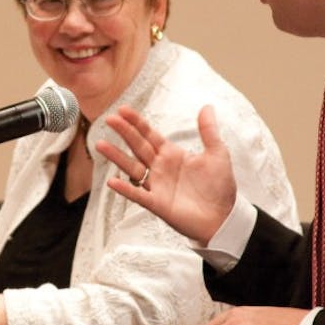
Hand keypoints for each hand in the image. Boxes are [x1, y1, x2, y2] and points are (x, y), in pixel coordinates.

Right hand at [96, 104, 236, 244]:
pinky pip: (137, 195)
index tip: (122, 110)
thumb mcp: (217, 154)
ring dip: (116, 157)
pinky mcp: (157, 203)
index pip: (149, 134)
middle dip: (124, 132)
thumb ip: (209, 131)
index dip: (136, 122)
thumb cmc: (219, 187)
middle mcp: (160, 167)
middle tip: (109, 119)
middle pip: (138, 146)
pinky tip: (112, 181)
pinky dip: (125, 189)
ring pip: (132, 167)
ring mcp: (156, 185)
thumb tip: (207, 107)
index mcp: (172, 154)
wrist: (224, 217)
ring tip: (100, 145)